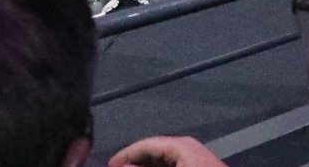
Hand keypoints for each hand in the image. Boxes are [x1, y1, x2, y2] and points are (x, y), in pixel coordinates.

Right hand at [108, 135, 228, 166]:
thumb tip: (123, 166)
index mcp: (181, 145)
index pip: (145, 144)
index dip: (125, 155)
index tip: (109, 164)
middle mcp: (188, 147)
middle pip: (154, 151)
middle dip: (135, 162)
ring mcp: (195, 158)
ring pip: (163, 160)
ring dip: (147, 166)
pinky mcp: (199, 165)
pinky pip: (173, 164)